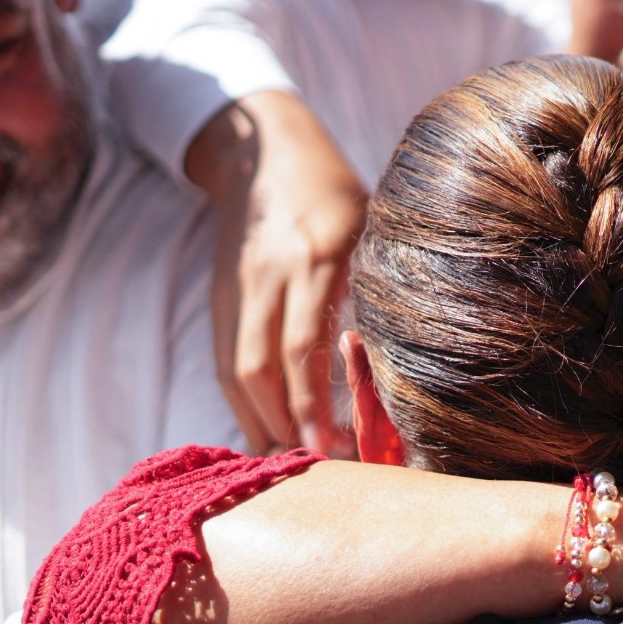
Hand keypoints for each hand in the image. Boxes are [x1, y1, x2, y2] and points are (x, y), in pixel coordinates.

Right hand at [191, 92, 367, 454]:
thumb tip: (401, 358)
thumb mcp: (372, 226)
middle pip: (263, 366)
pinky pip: (225, 359)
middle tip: (312, 469)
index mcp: (319, 255)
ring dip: (259, 422)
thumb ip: (379, 285)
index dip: (312, 402)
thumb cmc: (337, 193)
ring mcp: (239, 287)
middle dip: (283, 425)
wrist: (263, 154)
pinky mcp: (221, 297)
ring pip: (237, 369)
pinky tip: (264, 430)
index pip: (306, 343)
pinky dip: (243, 401)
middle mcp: (273, 274)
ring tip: (287, 463)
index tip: (330, 446)